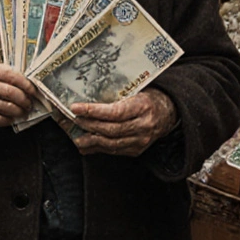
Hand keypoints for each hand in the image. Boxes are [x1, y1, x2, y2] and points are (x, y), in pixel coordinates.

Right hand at [0, 58, 36, 129]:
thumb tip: (23, 80)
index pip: (8, 74)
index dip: (25, 83)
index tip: (33, 89)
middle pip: (9, 92)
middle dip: (24, 98)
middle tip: (29, 102)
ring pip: (5, 106)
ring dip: (18, 110)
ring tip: (23, 110)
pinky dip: (7, 119)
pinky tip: (11, 117)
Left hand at [58, 88, 176, 156]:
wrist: (169, 113)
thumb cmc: (149, 97)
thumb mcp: (138, 89)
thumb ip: (117, 92)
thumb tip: (87, 90)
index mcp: (144, 106)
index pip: (115, 112)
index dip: (93, 111)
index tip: (76, 108)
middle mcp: (143, 126)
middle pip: (110, 130)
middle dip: (87, 125)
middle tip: (70, 119)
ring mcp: (140, 141)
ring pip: (111, 143)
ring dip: (89, 139)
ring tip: (73, 134)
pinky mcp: (136, 150)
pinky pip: (113, 151)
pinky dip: (97, 148)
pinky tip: (85, 144)